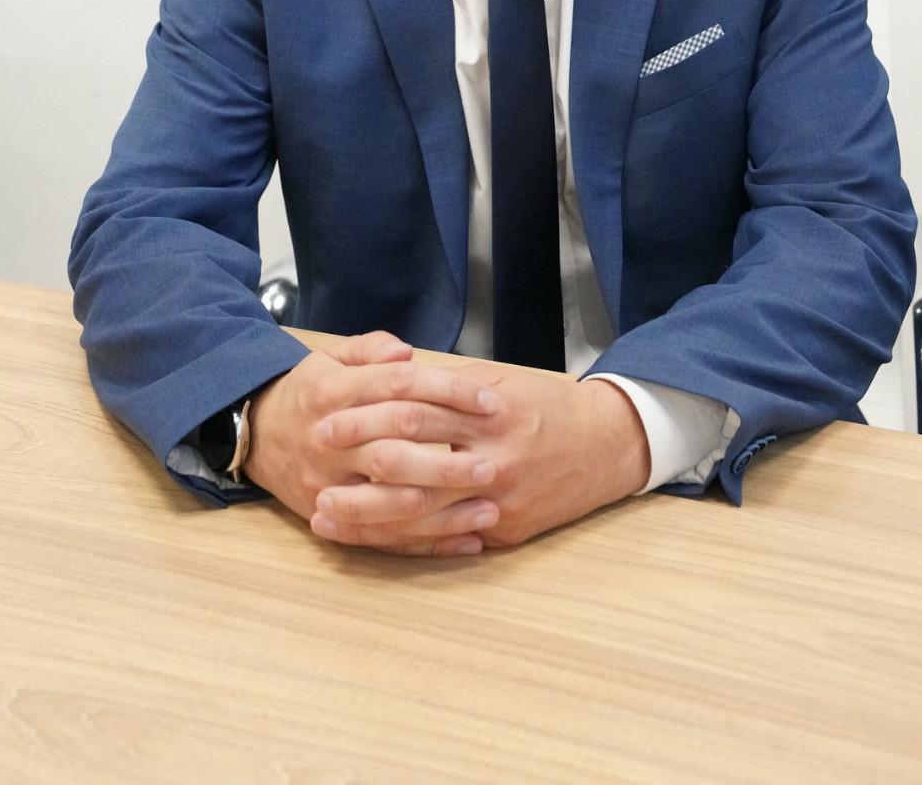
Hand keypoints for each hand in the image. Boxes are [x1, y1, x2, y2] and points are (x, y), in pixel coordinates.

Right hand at [244, 331, 505, 556]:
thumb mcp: (330, 356)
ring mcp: (328, 483)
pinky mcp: (329, 516)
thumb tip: (407, 352)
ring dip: (443, 510)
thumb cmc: (308, 391)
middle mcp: (331, 440)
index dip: (447, 391)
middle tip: (494, 464)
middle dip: (448, 460)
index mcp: (335, 392)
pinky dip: (425, 543)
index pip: (399, 387)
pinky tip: (466, 542)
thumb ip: (370, 349)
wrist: (253, 432)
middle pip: (395, 449)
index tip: (490, 400)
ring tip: (490, 509)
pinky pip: (381, 536)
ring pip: (389, 502)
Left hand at [314, 367, 650, 551]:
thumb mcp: (500, 381)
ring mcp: (497, 496)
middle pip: (411, 460)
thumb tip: (393, 381)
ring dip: (367, 513)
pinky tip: (374, 540)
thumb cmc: (547, 406)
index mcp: (487, 409)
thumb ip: (448, 387)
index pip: (414, 409)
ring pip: (421, 509)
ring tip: (324, 512)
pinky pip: (446, 537)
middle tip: (315, 460)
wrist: (607, 446)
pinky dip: (406, 540)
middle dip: (356, 462)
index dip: (366, 414)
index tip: (326, 416)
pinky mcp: (504, 527)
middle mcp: (491, 453)